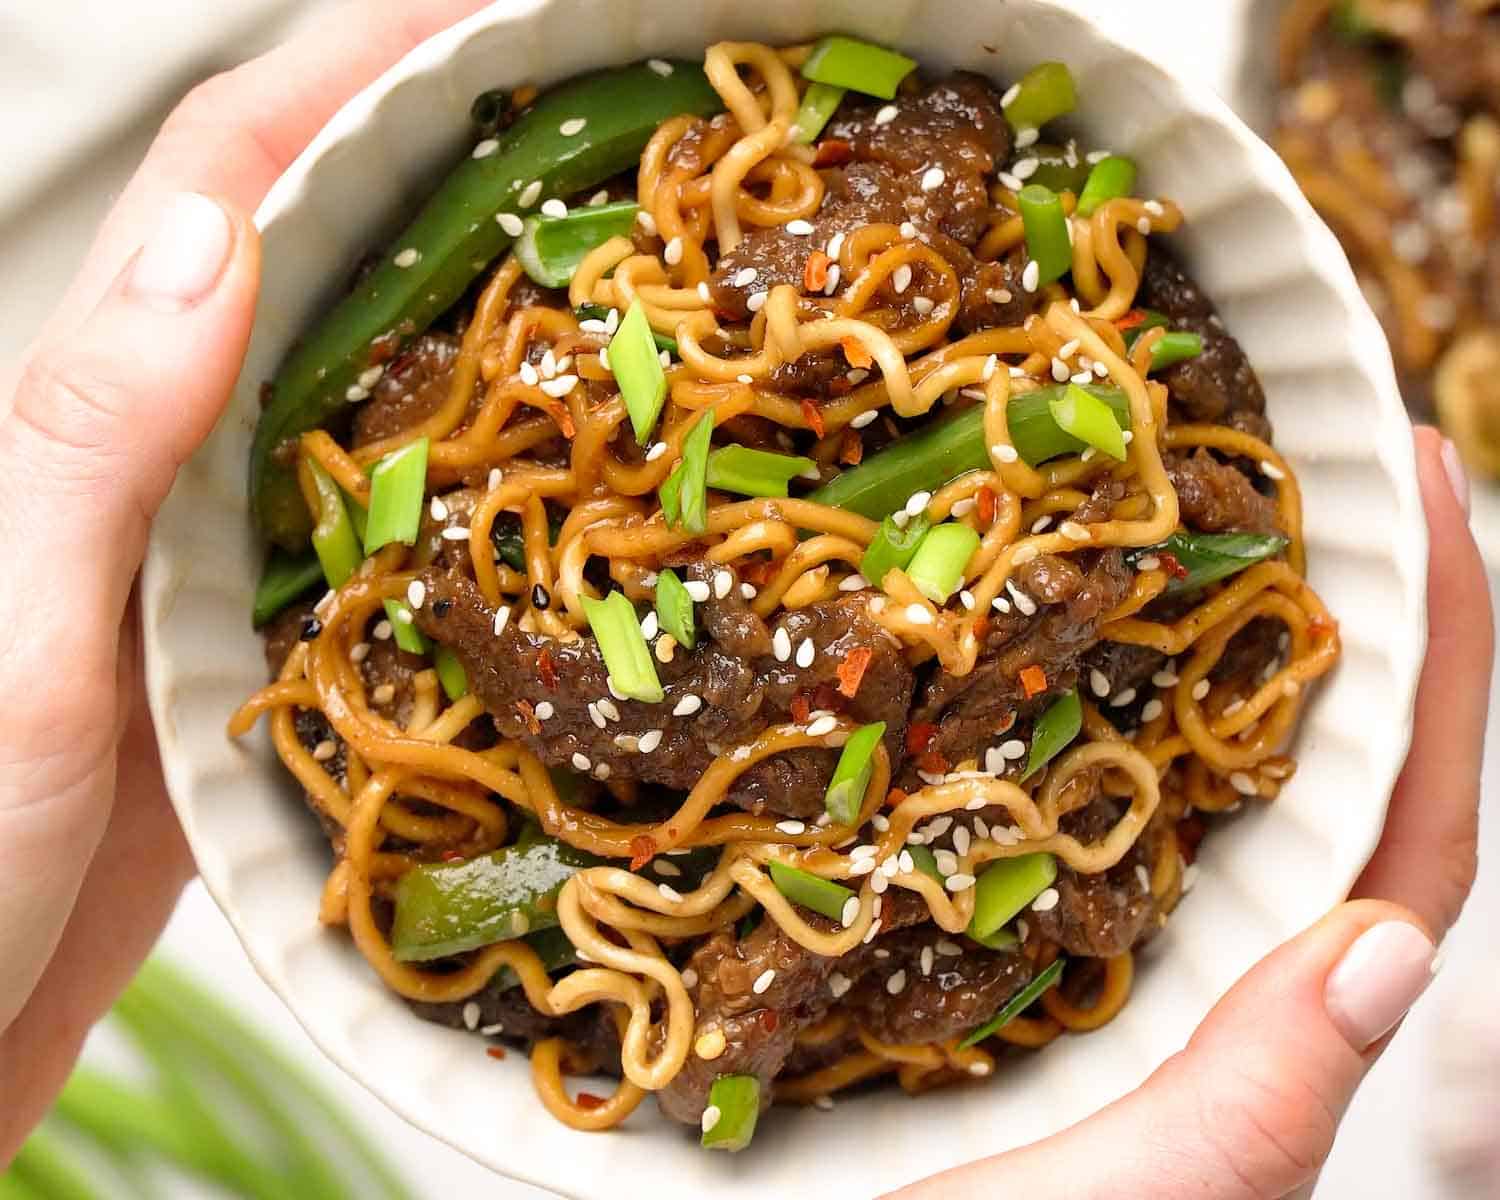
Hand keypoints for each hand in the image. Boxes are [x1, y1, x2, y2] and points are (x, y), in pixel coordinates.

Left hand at [0, 0, 486, 1159]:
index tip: (498, 9)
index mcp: (99, 417)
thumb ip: (90, 443)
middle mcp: (165, 455)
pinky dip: (462, 459)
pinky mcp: (264, 642)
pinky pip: (379, 515)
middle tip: (597, 117)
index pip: (236, 186)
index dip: (359, 67)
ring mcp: (222, 548)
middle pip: (316, 253)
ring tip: (611, 255)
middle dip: (444, 152)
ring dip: (472, 294)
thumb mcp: (7, 645)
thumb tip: (221, 238)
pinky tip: (547, 460)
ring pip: (363, 376)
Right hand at [894, 427, 1490, 1199]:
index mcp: (1272, 1009)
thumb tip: (1389, 950)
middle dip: (1335, 601)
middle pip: (1317, 759)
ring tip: (1175, 503)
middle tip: (1309, 459)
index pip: (1410, 818)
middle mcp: (1212, 957)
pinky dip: (1076, 702)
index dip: (1444, 651)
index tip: (1421, 485)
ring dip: (1206, 633)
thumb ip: (1257, 1102)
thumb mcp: (1140, 1197)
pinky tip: (1028, 631)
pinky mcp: (1015, 938)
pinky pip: (1072, 799)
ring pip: (1192, 766)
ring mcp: (1113, 938)